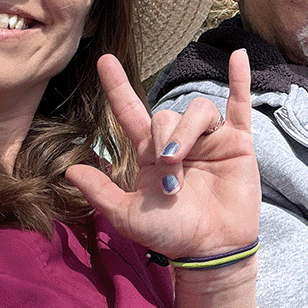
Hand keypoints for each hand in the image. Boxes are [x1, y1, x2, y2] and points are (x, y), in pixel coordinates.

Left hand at [66, 49, 259, 260]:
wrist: (211, 250)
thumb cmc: (170, 234)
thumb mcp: (127, 216)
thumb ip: (100, 192)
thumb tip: (68, 171)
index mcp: (149, 153)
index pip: (130, 111)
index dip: (117, 86)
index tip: (104, 61)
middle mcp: (178, 140)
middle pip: (167, 114)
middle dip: (165, 140)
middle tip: (169, 176)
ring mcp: (209, 139)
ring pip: (198, 110)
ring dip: (187, 131)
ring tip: (184, 160)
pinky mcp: (237, 142)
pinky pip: (239, 104)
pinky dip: (239, 80)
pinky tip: (238, 57)